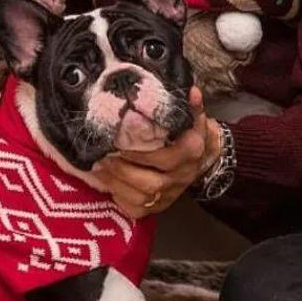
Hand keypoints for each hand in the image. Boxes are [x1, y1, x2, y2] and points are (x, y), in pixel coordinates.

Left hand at [92, 87, 221, 219]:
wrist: (204, 159)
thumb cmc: (189, 134)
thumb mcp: (193, 118)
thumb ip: (190, 106)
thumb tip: (191, 91)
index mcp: (191, 152)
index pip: (166, 158)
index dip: (141, 155)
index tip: (120, 145)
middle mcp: (181, 177)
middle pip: (151, 183)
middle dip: (122, 171)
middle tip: (102, 157)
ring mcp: (170, 195)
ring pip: (142, 197)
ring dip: (116, 183)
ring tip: (98, 167)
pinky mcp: (159, 207)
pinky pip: (137, 209)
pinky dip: (119, 197)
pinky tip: (106, 182)